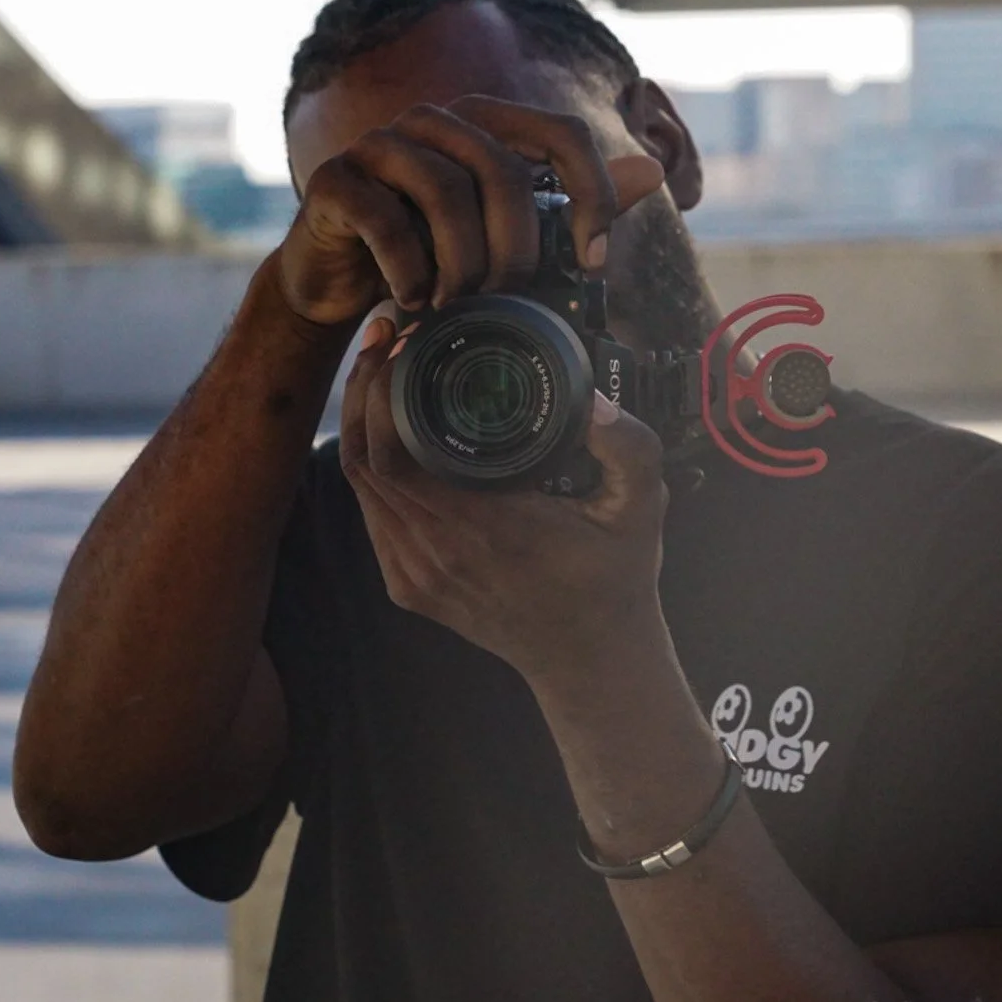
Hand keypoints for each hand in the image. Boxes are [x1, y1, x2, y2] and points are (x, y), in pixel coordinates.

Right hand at [276, 97, 663, 326]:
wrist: (337, 279)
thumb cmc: (429, 251)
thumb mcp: (504, 232)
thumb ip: (574, 201)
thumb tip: (652, 171)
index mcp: (484, 125)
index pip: (564, 133)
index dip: (591, 194)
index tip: (592, 262)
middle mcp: (433, 121)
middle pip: (504, 171)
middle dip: (517, 248)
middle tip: (507, 296)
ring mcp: (378, 144)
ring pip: (445, 192)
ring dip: (461, 264)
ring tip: (456, 303)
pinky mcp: (333, 180)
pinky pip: (385, 221)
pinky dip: (408, 271)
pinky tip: (413, 300)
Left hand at [338, 316, 670, 682]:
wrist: (590, 661)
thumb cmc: (615, 579)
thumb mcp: (642, 509)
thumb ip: (630, 449)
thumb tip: (592, 400)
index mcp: (485, 528)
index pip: (395, 453)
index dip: (381, 393)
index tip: (401, 343)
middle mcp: (436, 553)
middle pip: (362, 459)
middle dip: (363, 392)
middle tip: (384, 340)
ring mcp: (415, 574)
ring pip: (359, 487)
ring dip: (361, 426)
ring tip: (382, 372)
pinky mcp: (407, 587)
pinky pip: (371, 514)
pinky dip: (371, 467)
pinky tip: (390, 432)